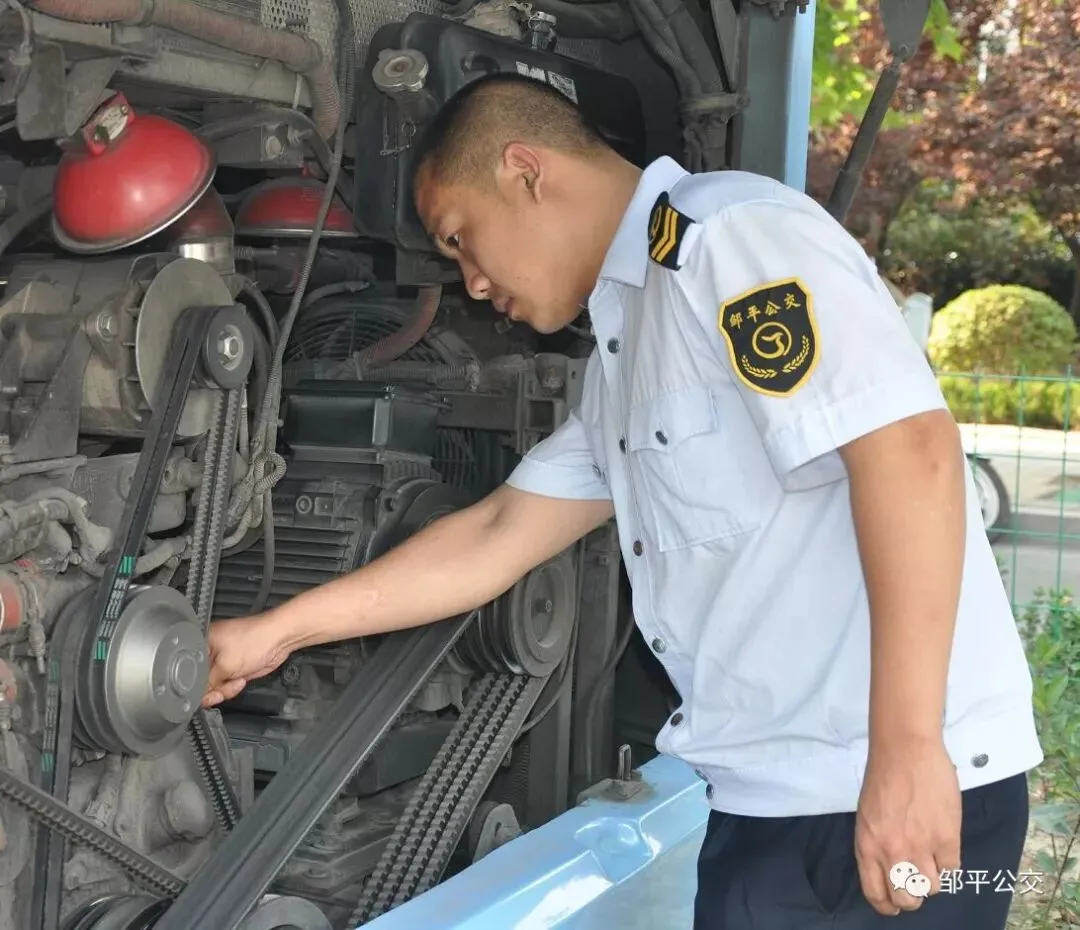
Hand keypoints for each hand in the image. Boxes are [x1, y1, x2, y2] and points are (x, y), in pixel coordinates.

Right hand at [201, 614, 293, 707]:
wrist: (279, 639)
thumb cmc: (255, 639)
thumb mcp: (224, 665)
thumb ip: (208, 682)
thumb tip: (198, 696)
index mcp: (201, 643)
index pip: (187, 671)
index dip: (194, 686)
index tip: (202, 694)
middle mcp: (209, 651)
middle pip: (200, 681)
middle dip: (211, 690)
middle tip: (219, 692)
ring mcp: (222, 660)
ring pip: (214, 686)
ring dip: (224, 689)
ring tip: (236, 681)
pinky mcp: (234, 668)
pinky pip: (226, 684)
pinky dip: (232, 687)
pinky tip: (241, 680)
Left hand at [854, 738, 961, 915]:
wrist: (905, 749)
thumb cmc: (883, 777)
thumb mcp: (867, 816)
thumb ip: (876, 845)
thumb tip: (890, 869)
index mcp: (867, 846)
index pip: (876, 894)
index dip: (887, 904)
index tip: (894, 904)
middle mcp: (892, 852)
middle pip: (907, 899)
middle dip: (912, 896)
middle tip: (916, 881)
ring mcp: (921, 847)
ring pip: (932, 888)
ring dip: (932, 877)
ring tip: (930, 857)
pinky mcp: (947, 839)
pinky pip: (952, 868)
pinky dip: (948, 860)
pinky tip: (943, 841)